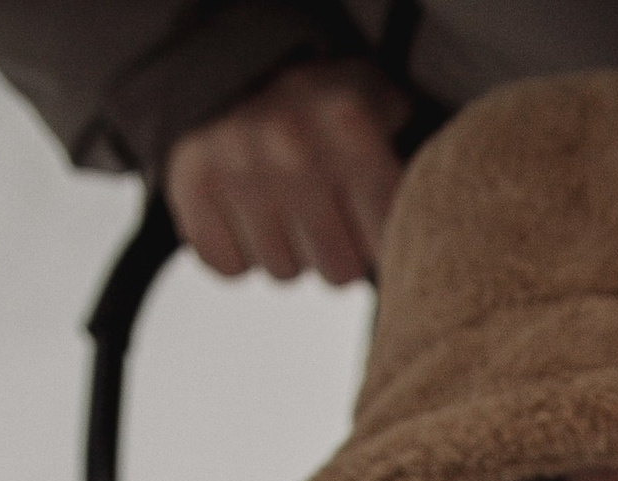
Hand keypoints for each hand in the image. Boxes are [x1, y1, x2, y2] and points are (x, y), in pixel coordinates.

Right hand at [162, 57, 410, 284]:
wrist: (235, 70)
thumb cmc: (320, 106)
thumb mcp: (378, 106)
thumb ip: (410, 165)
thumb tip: (425, 236)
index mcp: (349, 127)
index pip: (385, 241)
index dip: (379, 242)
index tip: (369, 223)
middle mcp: (292, 148)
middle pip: (338, 271)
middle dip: (336, 253)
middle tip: (324, 216)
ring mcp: (237, 169)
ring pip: (284, 274)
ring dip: (288, 253)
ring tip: (283, 208)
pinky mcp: (192, 190)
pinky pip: (231, 269)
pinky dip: (239, 252)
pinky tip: (245, 214)